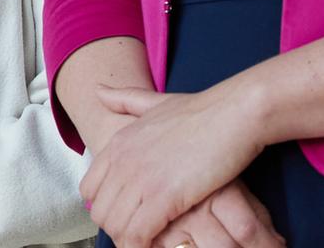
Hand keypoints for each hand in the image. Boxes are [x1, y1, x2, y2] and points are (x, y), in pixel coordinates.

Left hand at [82, 85, 265, 247]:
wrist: (233, 114)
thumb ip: (125, 100)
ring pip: (116, 227)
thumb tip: (98, 91)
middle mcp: (122, 161)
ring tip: (150, 242)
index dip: (106, 207)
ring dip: (130, 240)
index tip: (127, 215)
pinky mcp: (163, 196)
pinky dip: (142, 246)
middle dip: (118, 228)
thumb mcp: (155, 101)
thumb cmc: (203, 110)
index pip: (89, 189)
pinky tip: (156, 246)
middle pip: (101, 213)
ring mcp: (140, 178)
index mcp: (118, 142)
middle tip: (140, 235)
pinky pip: (137, 234)